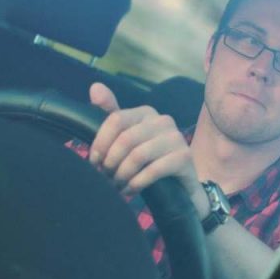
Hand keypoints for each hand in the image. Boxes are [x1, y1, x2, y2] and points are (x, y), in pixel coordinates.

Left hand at [88, 82, 205, 212]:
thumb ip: (111, 115)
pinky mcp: (185, 157)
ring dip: (122, 175)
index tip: (94, 162)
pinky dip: (137, 183)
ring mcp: (176, 138)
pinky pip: (153, 170)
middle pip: (126, 139)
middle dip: (111, 162)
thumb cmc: (149, 162)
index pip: (116, 119)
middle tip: (106, 177)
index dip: (101, 142)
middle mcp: (163, 120)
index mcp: (146, 113)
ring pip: (138, 155)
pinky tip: (130, 190)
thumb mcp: (127, 140)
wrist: (179, 187)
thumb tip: (94, 88)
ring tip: (117, 186)